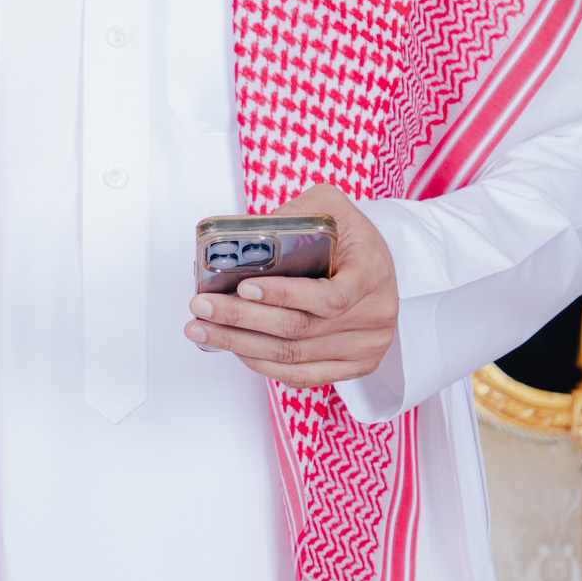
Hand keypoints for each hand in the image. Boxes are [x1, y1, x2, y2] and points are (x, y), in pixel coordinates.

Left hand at [185, 183, 399, 388]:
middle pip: (299, 329)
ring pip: (294, 356)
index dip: (284, 295)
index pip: (330, 296)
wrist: (379, 263)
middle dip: (241, 319)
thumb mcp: (331, 205)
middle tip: (202, 307)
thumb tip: (246, 237)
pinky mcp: (355, 366)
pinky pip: (302, 375)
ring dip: (241, 344)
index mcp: (373, 272)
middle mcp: (375, 315)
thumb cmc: (350, 234)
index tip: (244, 287)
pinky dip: (263, 363)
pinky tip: (235, 348)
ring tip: (204, 329)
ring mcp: (366, 346)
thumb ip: (295, 212)